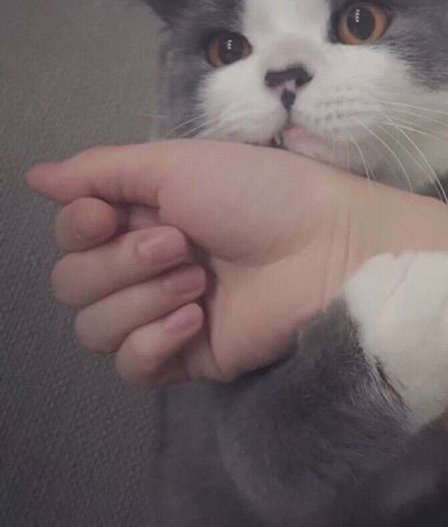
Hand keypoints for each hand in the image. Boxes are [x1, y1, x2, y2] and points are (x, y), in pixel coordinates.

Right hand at [29, 140, 447, 383]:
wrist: (325, 245)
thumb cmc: (259, 193)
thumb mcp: (177, 165)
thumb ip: (103, 170)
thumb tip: (35, 176)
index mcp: (143, 219)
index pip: (71, 237)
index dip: (77, 229)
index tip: (104, 214)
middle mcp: (147, 266)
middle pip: (73, 285)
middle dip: (120, 264)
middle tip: (181, 245)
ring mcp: (166, 314)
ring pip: (95, 329)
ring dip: (141, 300)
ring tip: (198, 281)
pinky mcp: (189, 356)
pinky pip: (132, 367)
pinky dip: (152, 342)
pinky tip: (196, 320)